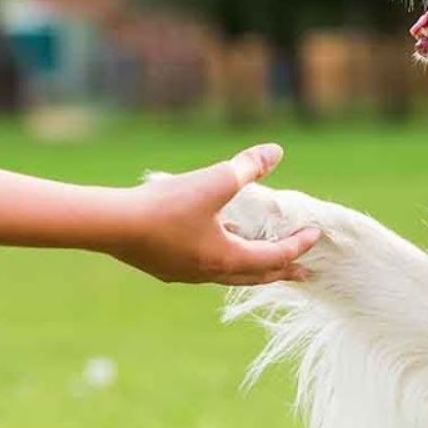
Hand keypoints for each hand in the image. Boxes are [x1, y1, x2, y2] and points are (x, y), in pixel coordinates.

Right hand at [118, 144, 319, 284]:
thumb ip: (247, 167)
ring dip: (251, 265)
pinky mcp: (166, 267)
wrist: (112, 226)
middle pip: (255, 276)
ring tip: (261, 256)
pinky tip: (216, 239)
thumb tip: (276, 151)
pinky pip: (206, 266)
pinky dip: (222, 257)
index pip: (274, 257)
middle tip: (303, 273)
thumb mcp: (214, 181)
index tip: (315, 235)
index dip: (298, 245)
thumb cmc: (166, 206)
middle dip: (282, 271)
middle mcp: (210, 273)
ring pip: (229, 273)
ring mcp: (186, 274)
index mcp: (227, 258)